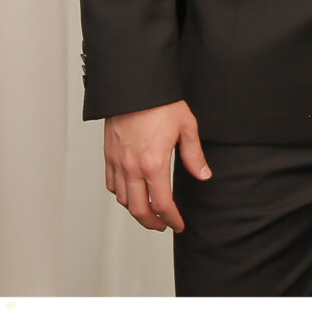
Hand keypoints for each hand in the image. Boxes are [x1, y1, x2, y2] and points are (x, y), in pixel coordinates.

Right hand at [104, 100, 210, 231]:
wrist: (134, 86)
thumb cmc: (160, 103)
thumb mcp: (187, 127)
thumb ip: (194, 155)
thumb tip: (203, 175)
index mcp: (154, 163)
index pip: (162, 204)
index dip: (171, 219)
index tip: (178, 224)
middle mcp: (132, 167)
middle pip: (138, 209)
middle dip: (152, 223)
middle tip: (163, 225)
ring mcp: (118, 162)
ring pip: (122, 199)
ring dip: (136, 210)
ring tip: (149, 211)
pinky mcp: (108, 155)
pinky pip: (112, 184)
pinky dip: (121, 194)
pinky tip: (131, 192)